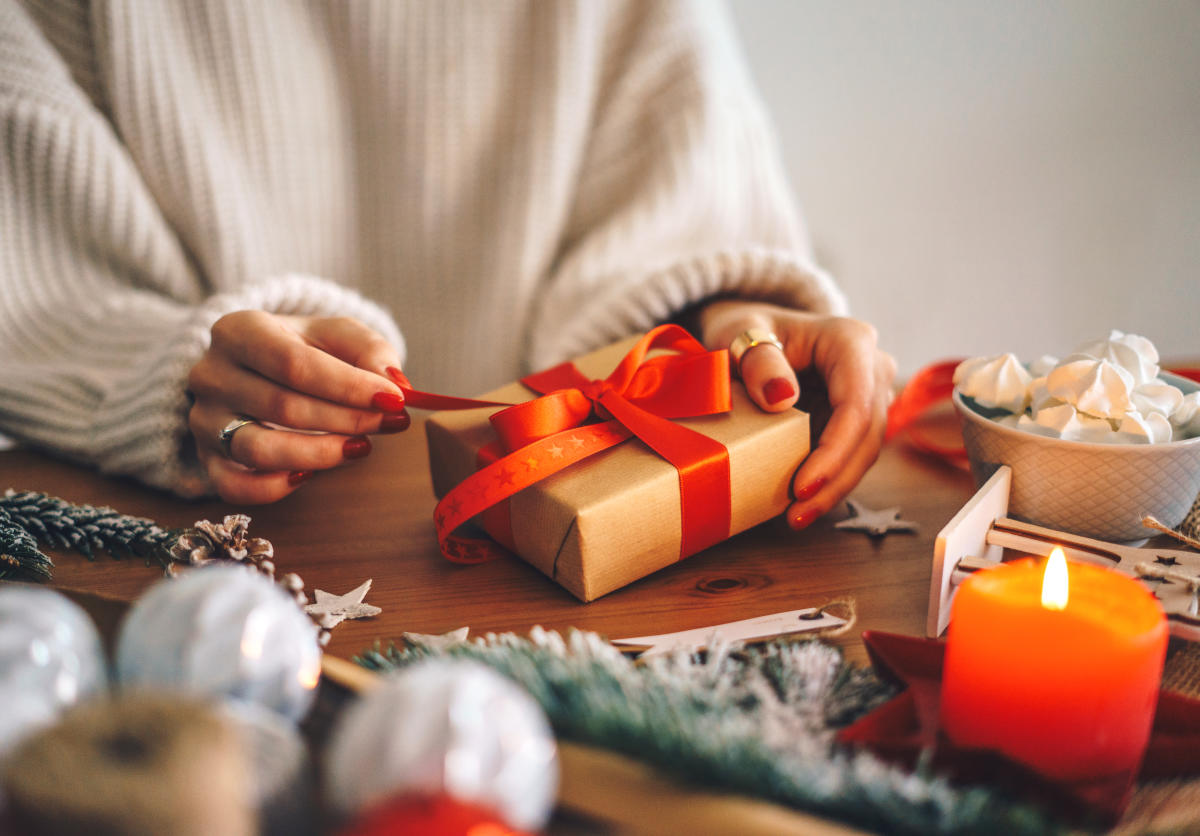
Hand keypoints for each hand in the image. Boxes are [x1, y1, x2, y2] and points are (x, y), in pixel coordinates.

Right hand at [187, 312, 408, 502]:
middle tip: (392, 423)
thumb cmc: (305, 348)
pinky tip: (311, 474)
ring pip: (258, 449)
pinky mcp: (207, 458)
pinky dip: (275, 487)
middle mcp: (212, 373)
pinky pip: (233, 486)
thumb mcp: (340, 335)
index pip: (294, 363)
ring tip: (361, 447)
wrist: (260, 366)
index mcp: (239, 330)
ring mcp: (204, 419)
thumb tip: (396, 385)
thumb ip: (371, 353)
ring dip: (320, 454)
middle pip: (282, 406)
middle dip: (347, 420)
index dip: (348, 386)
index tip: (394, 400)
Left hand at [697, 300, 895, 528]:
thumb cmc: (747, 329)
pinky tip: (804, 503)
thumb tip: (782, 398)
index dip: (834, 451)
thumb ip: (759, 361)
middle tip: (798, 514)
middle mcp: (872, 365)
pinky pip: (854, 451)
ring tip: (798, 516)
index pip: (855, 403)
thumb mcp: (741, 334)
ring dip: (836, 487)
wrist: (754, 330)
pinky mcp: (858, 414)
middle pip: (868, 433)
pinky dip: (832, 478)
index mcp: (849, 340)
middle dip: (836, 479)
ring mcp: (870, 390)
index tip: (802, 486)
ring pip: (867, 449)